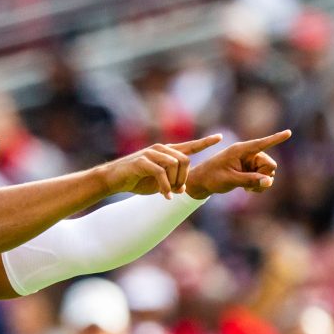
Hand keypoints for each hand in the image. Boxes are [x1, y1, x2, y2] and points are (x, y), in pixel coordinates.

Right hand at [98, 135, 222, 198]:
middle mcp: (161, 149)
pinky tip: (165, 196)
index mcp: (166, 152)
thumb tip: (183, 189)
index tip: (220, 137)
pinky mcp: (142, 161)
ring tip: (169, 194)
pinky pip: (161, 173)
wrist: (113, 179)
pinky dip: (165, 187)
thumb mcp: (158, 182)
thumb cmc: (136, 180)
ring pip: (175, 165)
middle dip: (184, 178)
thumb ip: (172, 182)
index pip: (190, 146)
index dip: (205, 142)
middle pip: (185, 160)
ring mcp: (151, 153)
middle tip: (178, 191)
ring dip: (175, 183)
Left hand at [185, 129, 291, 198]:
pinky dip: (259, 184)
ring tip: (248, 189)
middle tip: (252, 186)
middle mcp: (248, 154)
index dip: (276, 139)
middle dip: (265, 176)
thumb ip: (250, 180)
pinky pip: (264, 177)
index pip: (261, 143)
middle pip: (270, 164)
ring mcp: (250, 162)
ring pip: (268, 172)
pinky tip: (249, 189)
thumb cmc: (212, 177)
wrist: (202, 182)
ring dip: (262, 182)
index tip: (289, 132)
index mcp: (240, 150)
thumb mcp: (230, 180)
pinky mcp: (250, 169)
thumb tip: (269, 182)